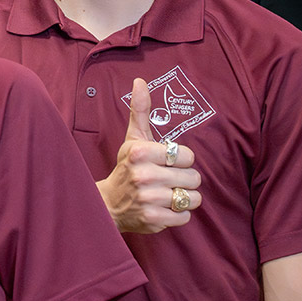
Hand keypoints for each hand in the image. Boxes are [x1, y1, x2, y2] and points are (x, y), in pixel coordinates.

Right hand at [98, 78, 201, 233]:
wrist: (107, 204)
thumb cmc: (126, 168)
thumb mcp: (133, 140)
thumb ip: (141, 111)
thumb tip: (140, 81)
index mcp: (140, 153)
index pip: (187, 156)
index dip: (181, 161)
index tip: (166, 164)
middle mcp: (144, 175)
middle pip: (194, 178)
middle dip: (184, 180)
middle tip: (166, 181)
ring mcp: (148, 199)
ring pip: (193, 198)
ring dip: (183, 198)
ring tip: (166, 195)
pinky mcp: (153, 219)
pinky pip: (185, 216)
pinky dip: (178, 215)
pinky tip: (163, 209)